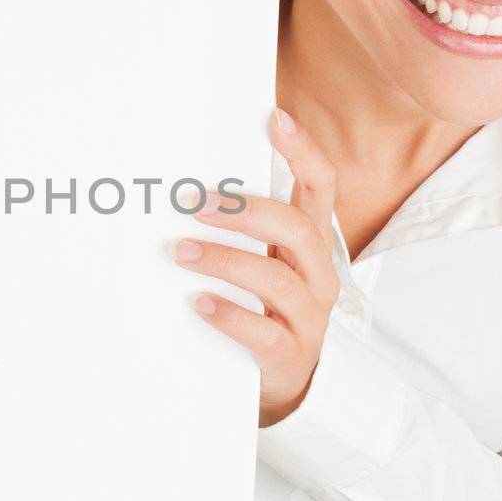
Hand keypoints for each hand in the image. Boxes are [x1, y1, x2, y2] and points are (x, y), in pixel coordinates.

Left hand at [176, 107, 340, 425]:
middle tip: (193, 202)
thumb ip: (243, 229)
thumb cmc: (265, 307)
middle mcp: (318, 275)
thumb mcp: (264, 262)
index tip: (275, 120)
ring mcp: (308, 316)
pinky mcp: (290, 353)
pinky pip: (264, 331)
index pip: (320, 188)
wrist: (284, 381)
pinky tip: (199, 303)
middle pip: (298, 230)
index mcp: (311, 244)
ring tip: (181, 253)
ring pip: (276, 279)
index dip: (303, 153)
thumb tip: (184, 185)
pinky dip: (229, 314)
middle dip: (245, 212)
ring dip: (224, 260)